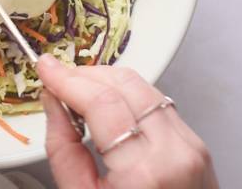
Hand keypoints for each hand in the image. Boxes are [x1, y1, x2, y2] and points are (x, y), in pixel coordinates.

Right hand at [37, 54, 218, 188]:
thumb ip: (62, 147)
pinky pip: (157, 101)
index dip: (67, 79)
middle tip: (58, 80)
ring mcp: (190, 146)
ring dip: (106, 81)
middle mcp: (174, 152)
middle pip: (124, 84)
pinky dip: (127, 95)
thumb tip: (53, 102)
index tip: (46, 69)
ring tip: (78, 93)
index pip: (101, 101)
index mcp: (143, 172)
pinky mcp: (195, 144)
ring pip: (143, 86)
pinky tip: (107, 105)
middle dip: (85, 74)